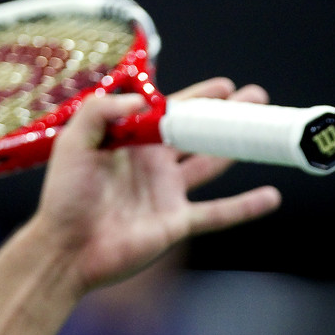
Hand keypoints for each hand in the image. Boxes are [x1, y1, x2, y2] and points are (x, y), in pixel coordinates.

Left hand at [37, 77, 282, 294]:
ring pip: (213, 165)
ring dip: (239, 149)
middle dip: (228, 116)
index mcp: (132, 141)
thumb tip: (143, 98)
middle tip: (256, 99)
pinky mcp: (176, 223)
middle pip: (199, 134)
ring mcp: (168, 193)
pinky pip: (218, 213)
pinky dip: (245, 206)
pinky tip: (270, 196)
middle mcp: (154, 164)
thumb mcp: (73, 142)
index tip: (225, 86)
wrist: (65, 248)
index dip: (198, 98)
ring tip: (266, 133)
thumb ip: (100, 111)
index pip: (171, 112)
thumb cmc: (64, 196)